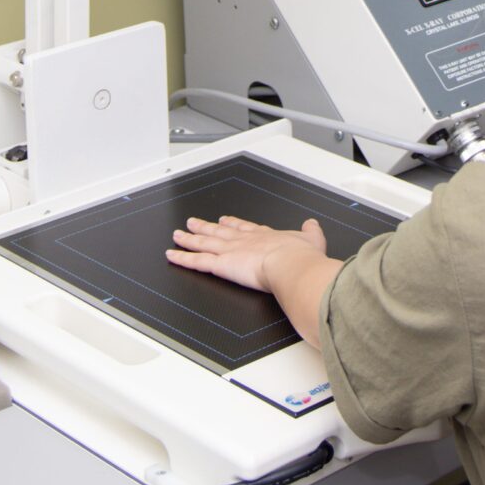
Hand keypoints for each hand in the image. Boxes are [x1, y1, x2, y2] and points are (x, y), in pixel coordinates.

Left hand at [165, 215, 330, 293]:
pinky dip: (183, 258)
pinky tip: (172, 255)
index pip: (243, 228)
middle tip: (193, 221)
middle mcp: (243, 240)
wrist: (292, 264)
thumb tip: (312, 224)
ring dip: (189, 239)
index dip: (233, 224)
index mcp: (264, 236)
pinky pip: (197, 261)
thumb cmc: (301, 256)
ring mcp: (230, 250)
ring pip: (204, 243)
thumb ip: (310, 232)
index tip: (224, 220)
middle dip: (206, 227)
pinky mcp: (221, 264)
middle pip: (219, 232)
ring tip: (177, 234)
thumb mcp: (312, 239)